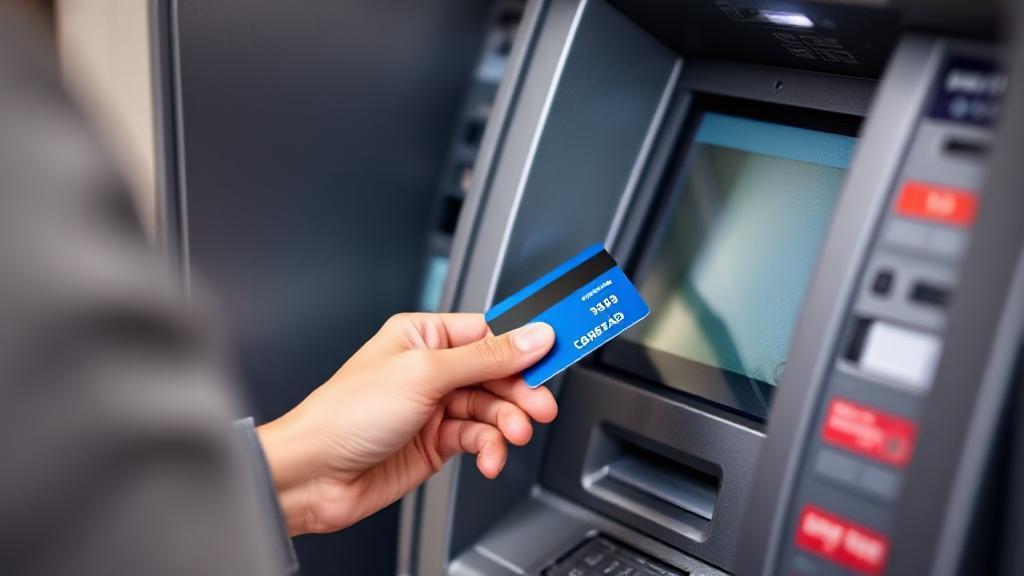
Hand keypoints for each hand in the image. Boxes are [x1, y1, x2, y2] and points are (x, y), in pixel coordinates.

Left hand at [256, 313, 556, 535]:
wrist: (314, 474)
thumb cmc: (346, 414)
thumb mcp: (425, 374)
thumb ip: (486, 357)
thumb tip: (532, 336)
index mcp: (423, 335)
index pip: (490, 331)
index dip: (526, 341)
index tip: (561, 346)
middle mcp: (431, 368)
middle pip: (498, 372)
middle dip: (521, 390)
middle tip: (540, 406)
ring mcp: (434, 407)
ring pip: (492, 408)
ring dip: (506, 423)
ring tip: (510, 436)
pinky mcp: (436, 442)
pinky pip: (479, 438)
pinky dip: (489, 448)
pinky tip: (489, 457)